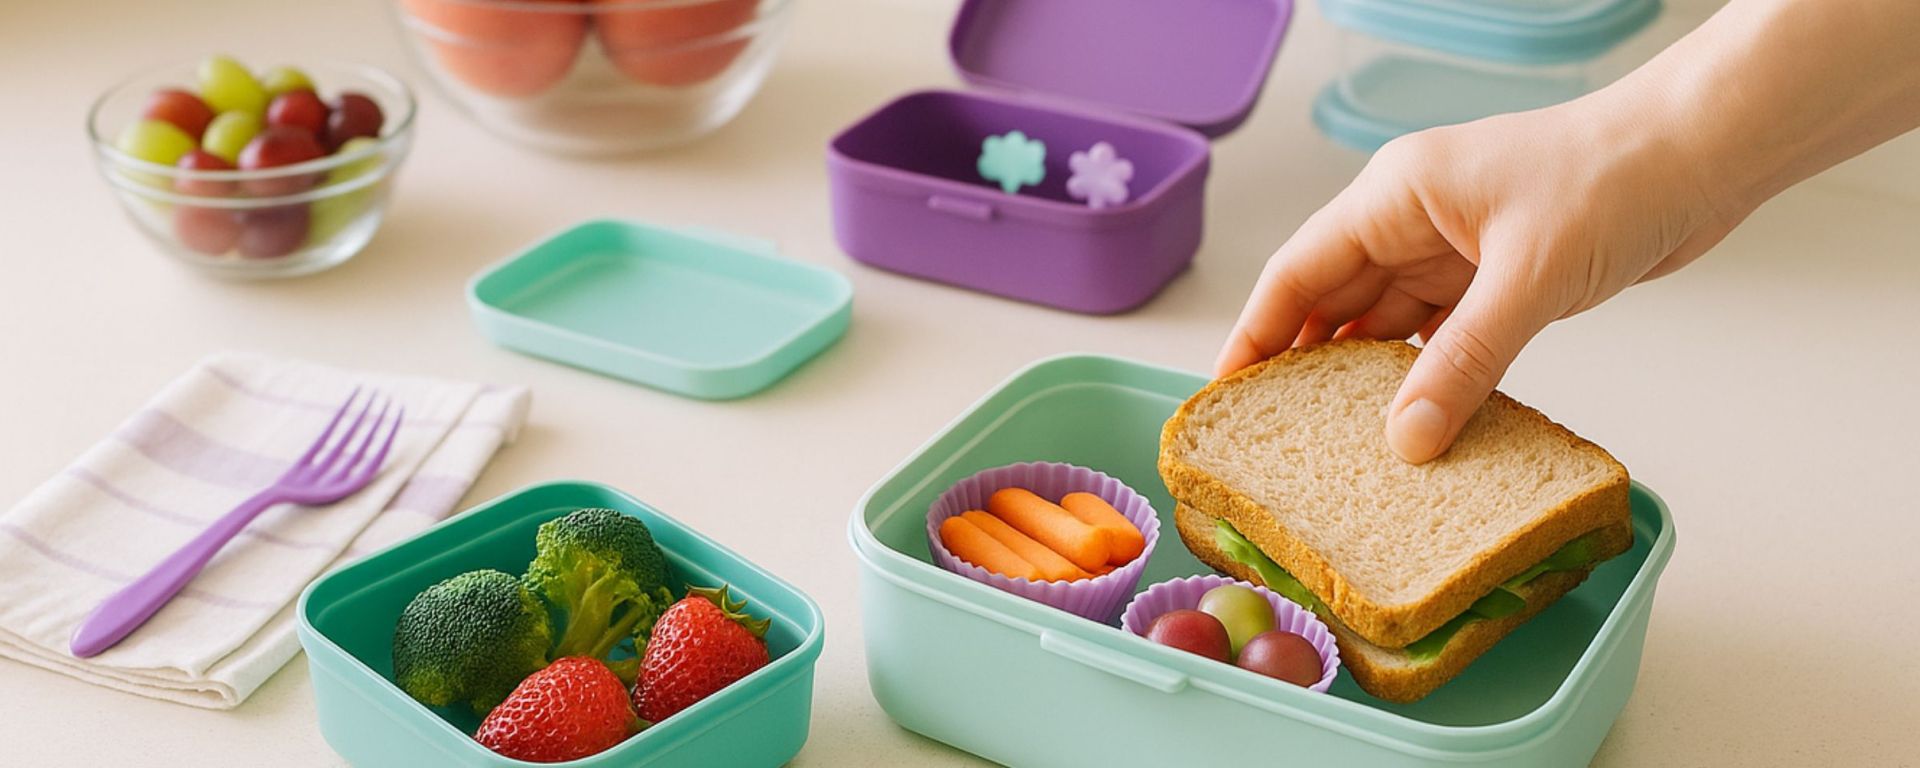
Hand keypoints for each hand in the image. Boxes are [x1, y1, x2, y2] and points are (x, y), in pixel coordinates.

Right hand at [1215, 95, 1744, 462]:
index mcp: (1396, 196)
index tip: (1226, 397)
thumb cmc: (1615, 177)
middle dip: (1301, 369)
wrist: (1702, 156)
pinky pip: (1438, 339)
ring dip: (1363, 382)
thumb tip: (1407, 439)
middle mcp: (1412, 222)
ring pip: (1383, 326)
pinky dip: (1422, 380)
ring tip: (1333, 449)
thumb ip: (1463, 361)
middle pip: (1331, 302)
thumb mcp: (1528, 277)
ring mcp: (1453, 251)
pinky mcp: (1495, 280)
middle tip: (1272, 440)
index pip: (1298, 272)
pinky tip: (1411, 424)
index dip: (1256, 336)